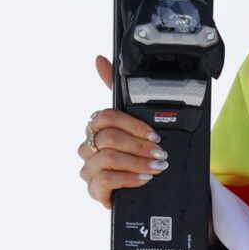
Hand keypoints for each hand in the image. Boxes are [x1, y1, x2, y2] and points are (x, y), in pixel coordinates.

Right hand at [75, 54, 168, 207]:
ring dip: (137, 162)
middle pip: (108, 138)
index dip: (132, 125)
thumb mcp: (136, 121)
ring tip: (157, 166)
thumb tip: (100, 59)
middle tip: (160, 151)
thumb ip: (119, 90)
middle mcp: (88, 146)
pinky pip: (104, 180)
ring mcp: (88, 169)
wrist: (148, 185)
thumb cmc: (138, 150)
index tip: (154, 133)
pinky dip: (128, 179)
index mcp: (96, 126)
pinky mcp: (93, 190)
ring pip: (107, 159)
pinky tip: (144, 179)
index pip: (105, 116)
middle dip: (139, 145)